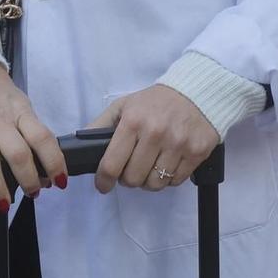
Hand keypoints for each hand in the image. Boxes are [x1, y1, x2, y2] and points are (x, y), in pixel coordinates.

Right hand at [0, 60, 64, 212]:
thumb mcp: (19, 102)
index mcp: (20, 112)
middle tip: (34, 194)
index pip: (42, 138)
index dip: (54, 162)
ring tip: (5, 204)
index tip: (60, 181)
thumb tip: (42, 162)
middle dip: (29, 180)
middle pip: (17, 154)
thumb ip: (29, 128)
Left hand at [88, 86, 220, 192]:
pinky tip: (168, 164)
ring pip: (155, 184)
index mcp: (133, 121)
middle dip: (128, 178)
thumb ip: (100, 125)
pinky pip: (176, 181)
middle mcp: (155, 133)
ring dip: (149, 181)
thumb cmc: (156, 101)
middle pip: (133, 179)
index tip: (103, 185)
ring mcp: (178, 144)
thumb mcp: (124, 105)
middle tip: (131, 169)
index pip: (112, 164)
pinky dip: (169, 178)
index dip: (104, 181)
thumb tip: (80, 146)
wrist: (197, 92)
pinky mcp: (197, 152)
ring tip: (150, 167)